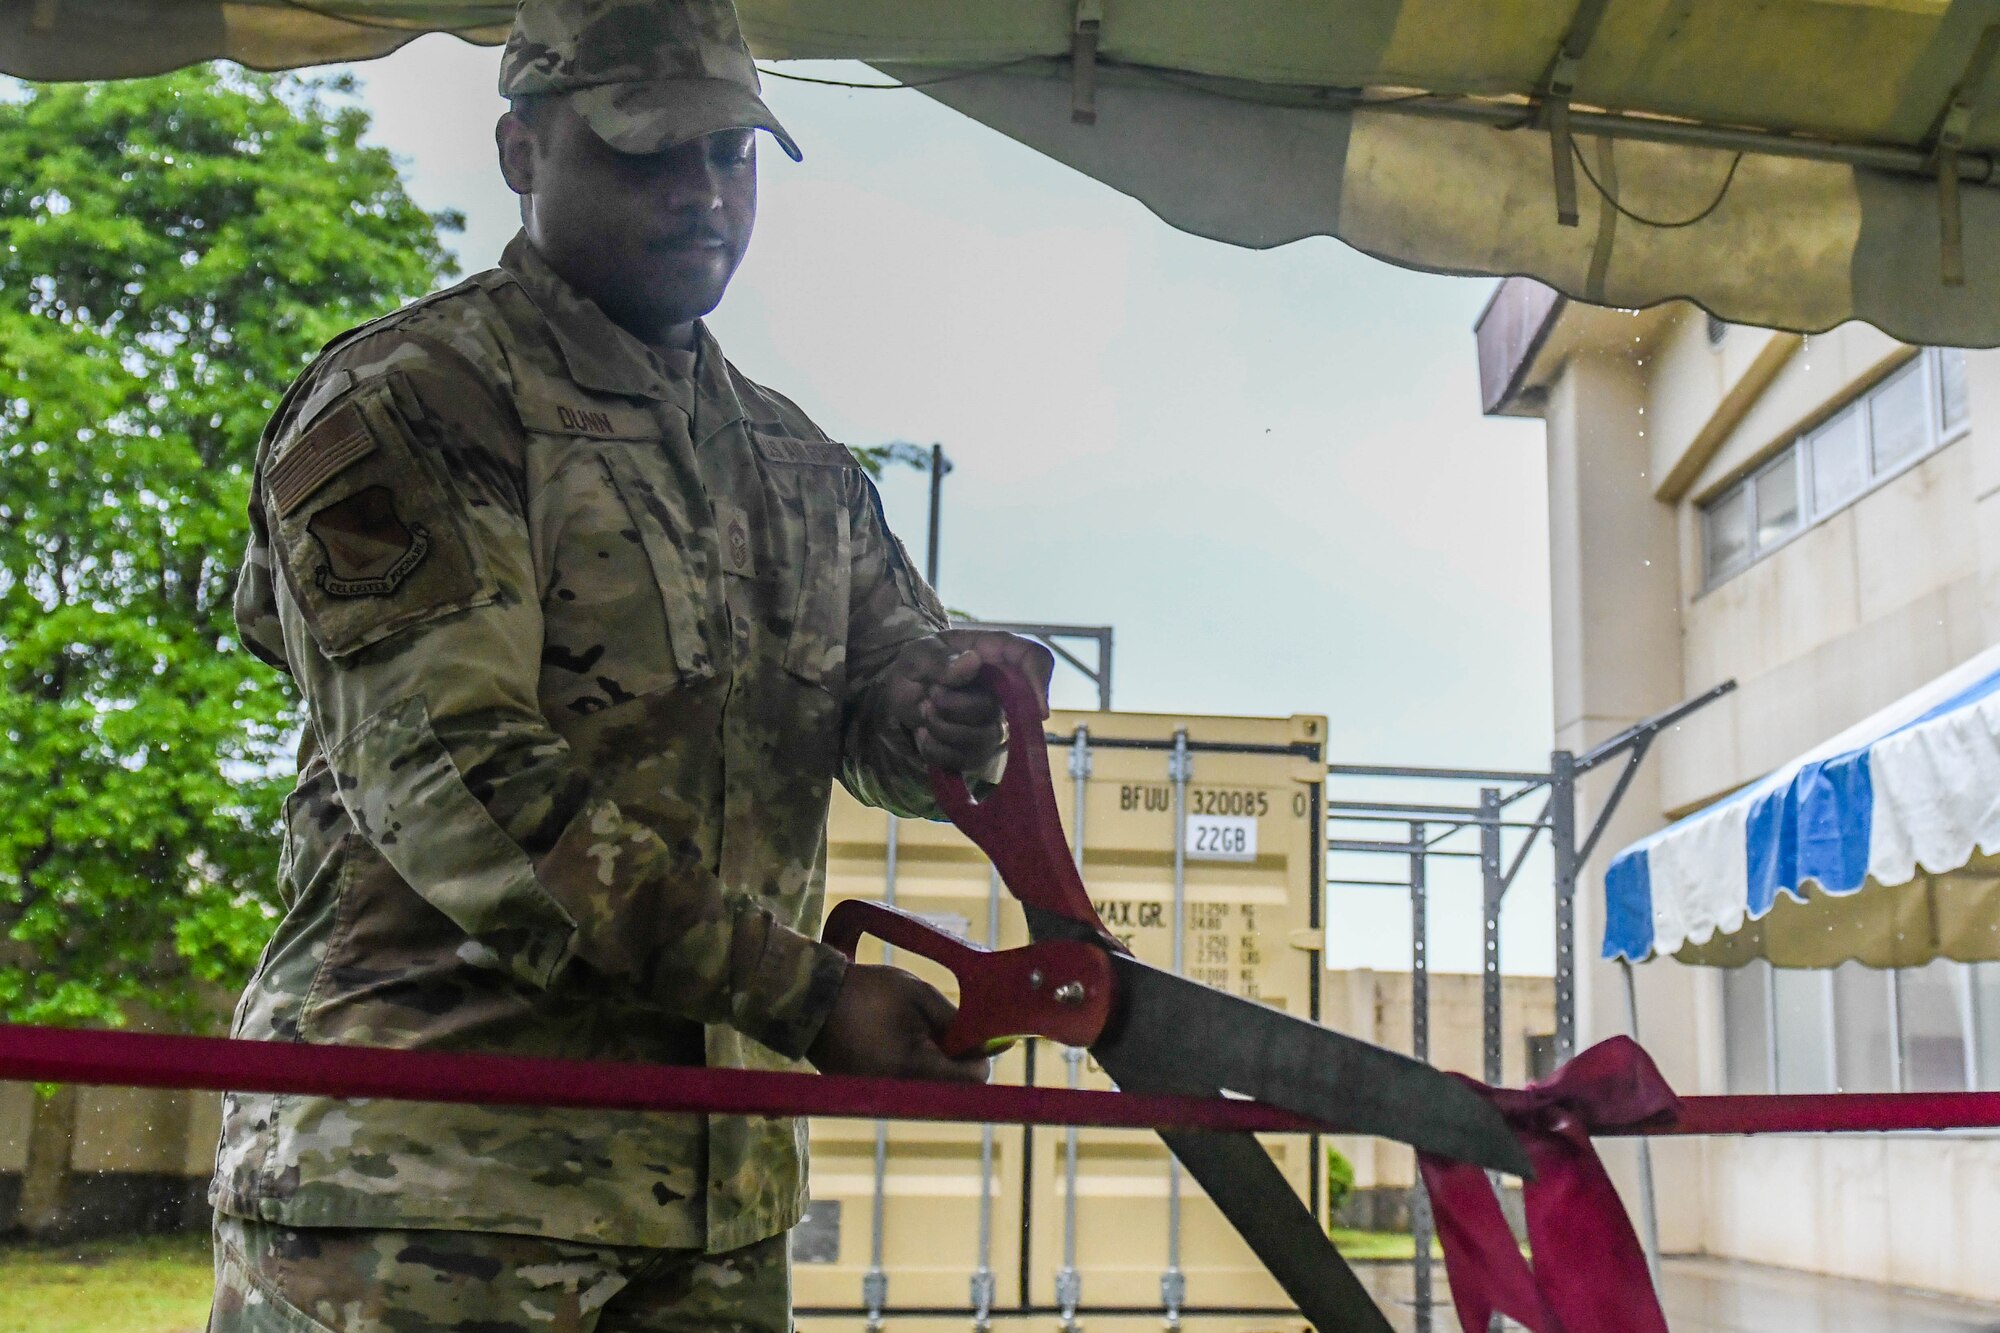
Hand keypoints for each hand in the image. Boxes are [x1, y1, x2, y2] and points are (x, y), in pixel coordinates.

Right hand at [807, 963, 990, 1082]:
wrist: (809, 999)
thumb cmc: (866, 991)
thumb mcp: (919, 995)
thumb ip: (958, 1021)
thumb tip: (991, 1042)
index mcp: (914, 1069)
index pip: (973, 1080)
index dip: (981, 1056)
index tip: (975, 1034)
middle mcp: (900, 1093)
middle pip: (953, 1089)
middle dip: (958, 1061)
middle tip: (944, 1029)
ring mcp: (882, 1097)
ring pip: (931, 1089)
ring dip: (936, 1064)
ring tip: (918, 1032)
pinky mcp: (870, 1094)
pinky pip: (907, 1088)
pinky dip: (914, 1068)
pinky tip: (900, 1042)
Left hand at [882, 630, 1055, 775]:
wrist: (901, 692)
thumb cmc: (921, 664)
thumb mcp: (918, 653)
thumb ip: (940, 658)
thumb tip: (973, 661)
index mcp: (995, 652)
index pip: (1036, 658)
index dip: (1041, 680)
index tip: (1038, 709)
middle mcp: (1002, 688)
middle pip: (1005, 708)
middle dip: (958, 705)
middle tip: (931, 693)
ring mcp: (992, 721)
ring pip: (983, 738)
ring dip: (942, 727)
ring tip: (924, 709)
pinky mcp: (978, 748)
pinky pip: (964, 760)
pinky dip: (935, 749)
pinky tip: (925, 732)